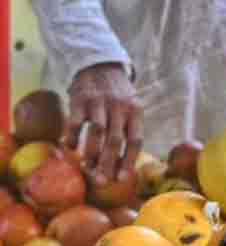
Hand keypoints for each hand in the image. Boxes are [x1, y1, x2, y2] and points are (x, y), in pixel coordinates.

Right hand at [66, 63, 142, 181]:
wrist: (100, 65)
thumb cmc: (117, 95)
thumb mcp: (131, 108)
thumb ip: (129, 131)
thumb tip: (126, 165)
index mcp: (135, 112)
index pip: (135, 140)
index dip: (129, 161)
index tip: (121, 179)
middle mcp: (119, 107)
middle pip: (116, 140)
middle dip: (108, 163)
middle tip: (101, 181)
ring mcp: (100, 102)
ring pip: (97, 132)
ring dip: (92, 152)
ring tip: (87, 167)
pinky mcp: (81, 98)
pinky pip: (76, 121)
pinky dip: (73, 136)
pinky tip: (70, 148)